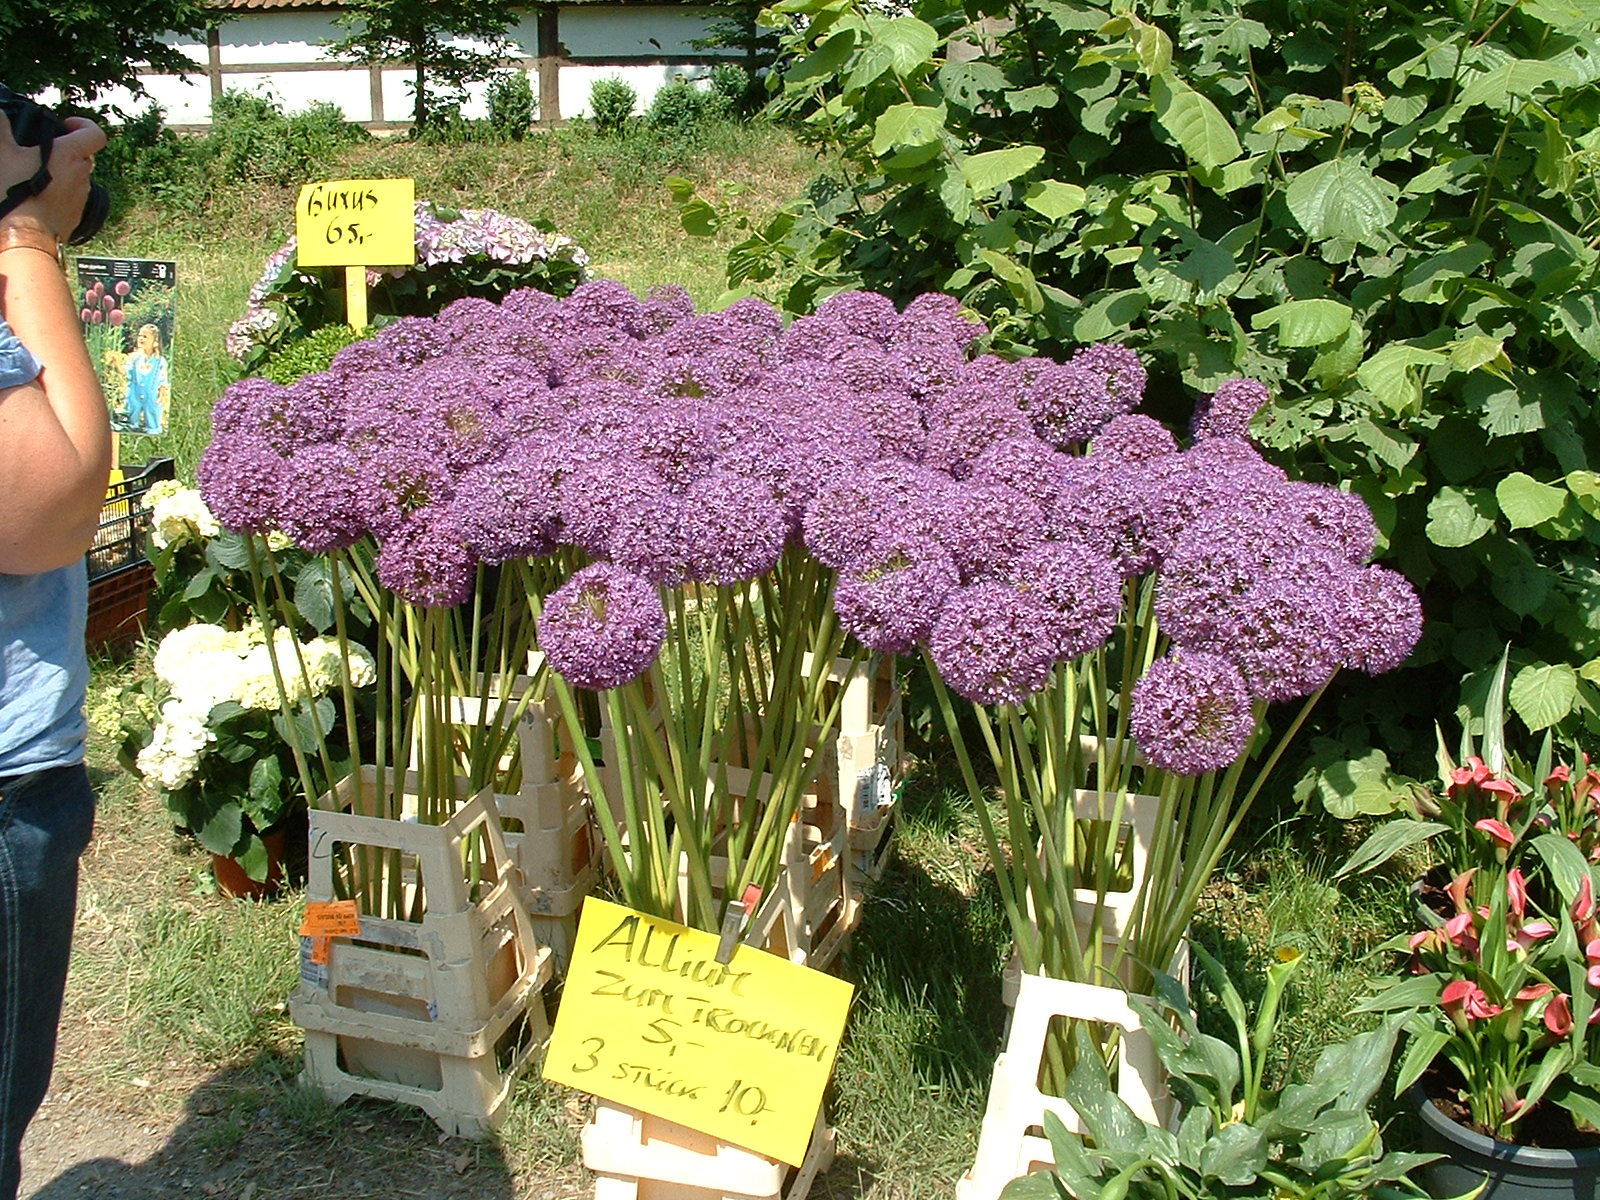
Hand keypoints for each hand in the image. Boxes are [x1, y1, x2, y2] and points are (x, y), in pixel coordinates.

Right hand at [0, 113, 105, 243]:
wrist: (24, 239)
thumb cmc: (14, 195)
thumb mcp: (2, 154)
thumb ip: (2, 128)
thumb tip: (1, 115)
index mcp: (69, 156)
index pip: (95, 134)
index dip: (83, 125)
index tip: (66, 126)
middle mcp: (82, 176)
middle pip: (83, 156)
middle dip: (66, 149)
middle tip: (41, 150)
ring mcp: (81, 198)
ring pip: (77, 177)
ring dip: (61, 172)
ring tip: (34, 174)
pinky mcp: (75, 216)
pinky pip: (71, 197)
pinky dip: (59, 192)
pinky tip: (37, 194)